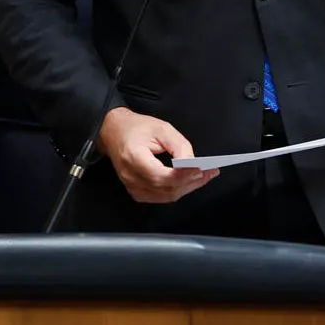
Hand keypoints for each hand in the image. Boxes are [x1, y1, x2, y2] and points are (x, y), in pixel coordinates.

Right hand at [98, 107, 217, 203]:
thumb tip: (193, 164)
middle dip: (191, 182)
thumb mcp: (162, 129)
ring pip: (166, 195)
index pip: (161, 175)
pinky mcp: (136, 191)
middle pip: (166, 188)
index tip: (202, 168)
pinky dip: (177, 191)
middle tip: (210, 172)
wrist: (114, 132)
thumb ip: (179, 147)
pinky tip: (189, 182)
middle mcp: (131, 176)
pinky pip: (160, 197)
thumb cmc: (137, 128)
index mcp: (134, 158)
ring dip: (187, 188)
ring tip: (204, 177)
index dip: (183, 174)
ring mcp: (132, 187)